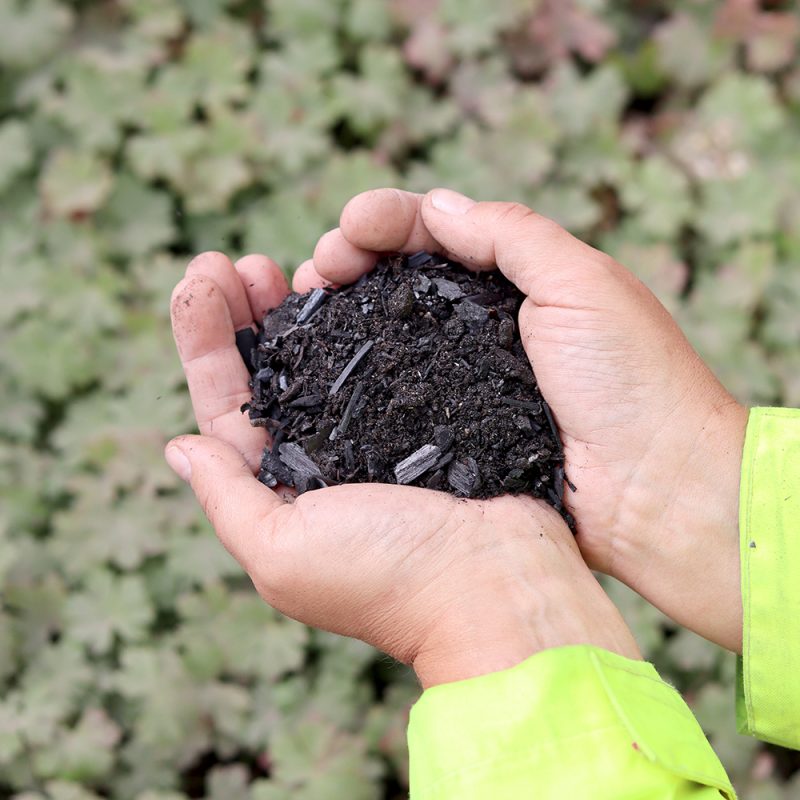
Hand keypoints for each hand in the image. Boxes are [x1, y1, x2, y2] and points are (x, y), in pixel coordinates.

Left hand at [167, 252, 640, 687]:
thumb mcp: (283, 552)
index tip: (202, 277)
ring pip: (324, 357)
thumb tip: (179, 448)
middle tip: (241, 262)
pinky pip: (381, 355)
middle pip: (270, 373)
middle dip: (246, 313)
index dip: (205, 340)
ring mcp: (375, 432)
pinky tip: (350, 284)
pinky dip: (358, 318)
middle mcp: (323, 457)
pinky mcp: (425, 412)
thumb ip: (228, 500)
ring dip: (297, 308)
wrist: (498, 582)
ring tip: (282, 265)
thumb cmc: (389, 577)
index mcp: (281, 488)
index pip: (226, 404)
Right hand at [294, 188, 747, 652]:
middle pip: (401, 280)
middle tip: (317, 268)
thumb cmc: (631, 382)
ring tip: (306, 302)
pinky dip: (357, 372)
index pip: (438, 234)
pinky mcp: (451, 433)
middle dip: (352, 260)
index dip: (388, 223)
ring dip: (342, 311)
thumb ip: (508, 233)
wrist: (653, 493)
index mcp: (517, 281)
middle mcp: (483, 329)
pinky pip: (394, 394)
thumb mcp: (579, 280)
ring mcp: (461, 382)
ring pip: (388, 334)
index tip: (349, 227)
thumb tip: (433, 205)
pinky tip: (322, 361)